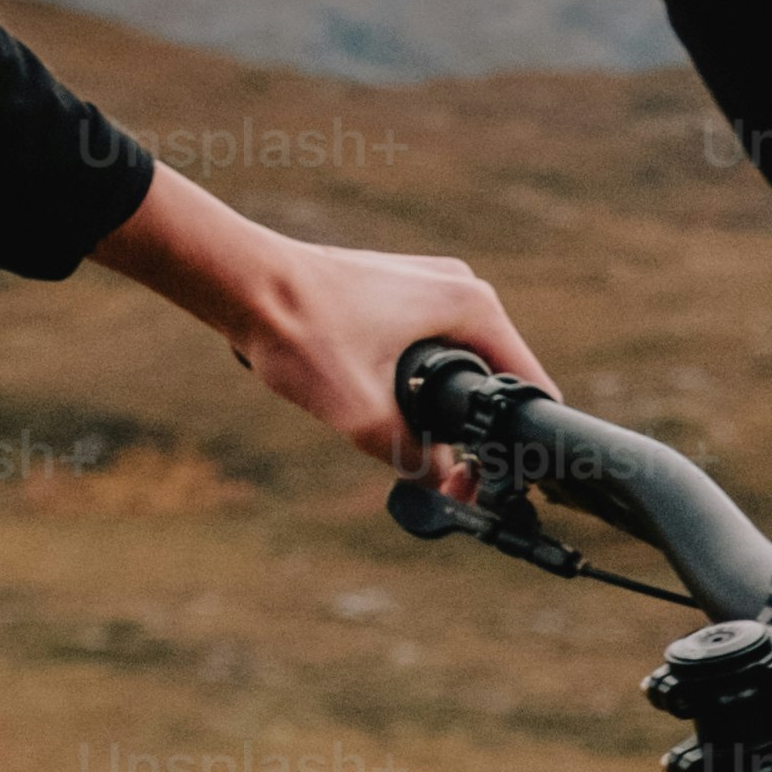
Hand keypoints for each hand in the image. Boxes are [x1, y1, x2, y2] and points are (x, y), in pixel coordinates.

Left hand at [85, 165, 552, 469]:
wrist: (246, 283)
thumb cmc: (301, 332)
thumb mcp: (363, 415)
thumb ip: (414, 459)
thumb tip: (445, 487)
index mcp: (471, 307)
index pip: (526, 383)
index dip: (516, 441)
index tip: (498, 482)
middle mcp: (461, 288)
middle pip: (496, 378)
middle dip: (479, 431)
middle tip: (453, 479)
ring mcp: (432, 285)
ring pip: (463, 366)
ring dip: (449, 410)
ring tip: (426, 453)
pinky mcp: (403, 292)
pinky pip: (434, 349)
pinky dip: (425, 384)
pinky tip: (397, 412)